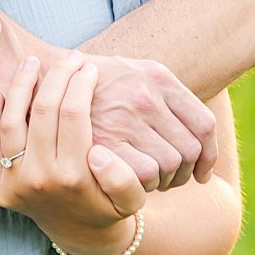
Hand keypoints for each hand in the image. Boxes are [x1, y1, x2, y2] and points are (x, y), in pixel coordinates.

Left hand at [0, 53, 145, 254]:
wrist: (80, 234)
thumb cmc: (109, 206)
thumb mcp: (131, 200)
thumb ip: (123, 178)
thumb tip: (97, 151)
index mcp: (75, 177)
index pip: (73, 115)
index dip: (81, 84)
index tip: (89, 68)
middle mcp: (40, 178)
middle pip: (43, 111)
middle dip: (57, 76)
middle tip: (69, 58)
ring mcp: (14, 182)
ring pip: (10, 122)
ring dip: (19, 86)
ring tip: (32, 62)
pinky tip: (0, 92)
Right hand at [84, 53, 217, 189]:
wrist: (44, 76)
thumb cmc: (94, 81)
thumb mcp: (134, 71)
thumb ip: (168, 96)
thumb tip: (204, 145)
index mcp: (156, 76)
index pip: (204, 124)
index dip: (209, 155)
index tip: (202, 172)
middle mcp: (144, 94)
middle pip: (191, 149)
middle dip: (186, 171)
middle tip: (171, 179)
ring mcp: (123, 118)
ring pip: (170, 164)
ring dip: (165, 180)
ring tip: (150, 180)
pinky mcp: (103, 140)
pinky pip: (145, 174)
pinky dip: (145, 183)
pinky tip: (132, 180)